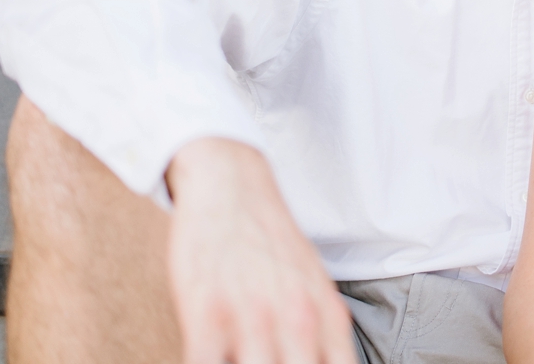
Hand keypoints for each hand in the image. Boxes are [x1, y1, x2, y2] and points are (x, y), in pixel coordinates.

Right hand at [166, 138, 356, 363]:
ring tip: (234, 360)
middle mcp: (300, 321)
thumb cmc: (271, 247)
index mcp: (329, 319)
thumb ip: (323, 337)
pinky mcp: (209, 313)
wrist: (232, 187)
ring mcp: (255, 318)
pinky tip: (203, 361)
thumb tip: (330, 362)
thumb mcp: (314, 288)